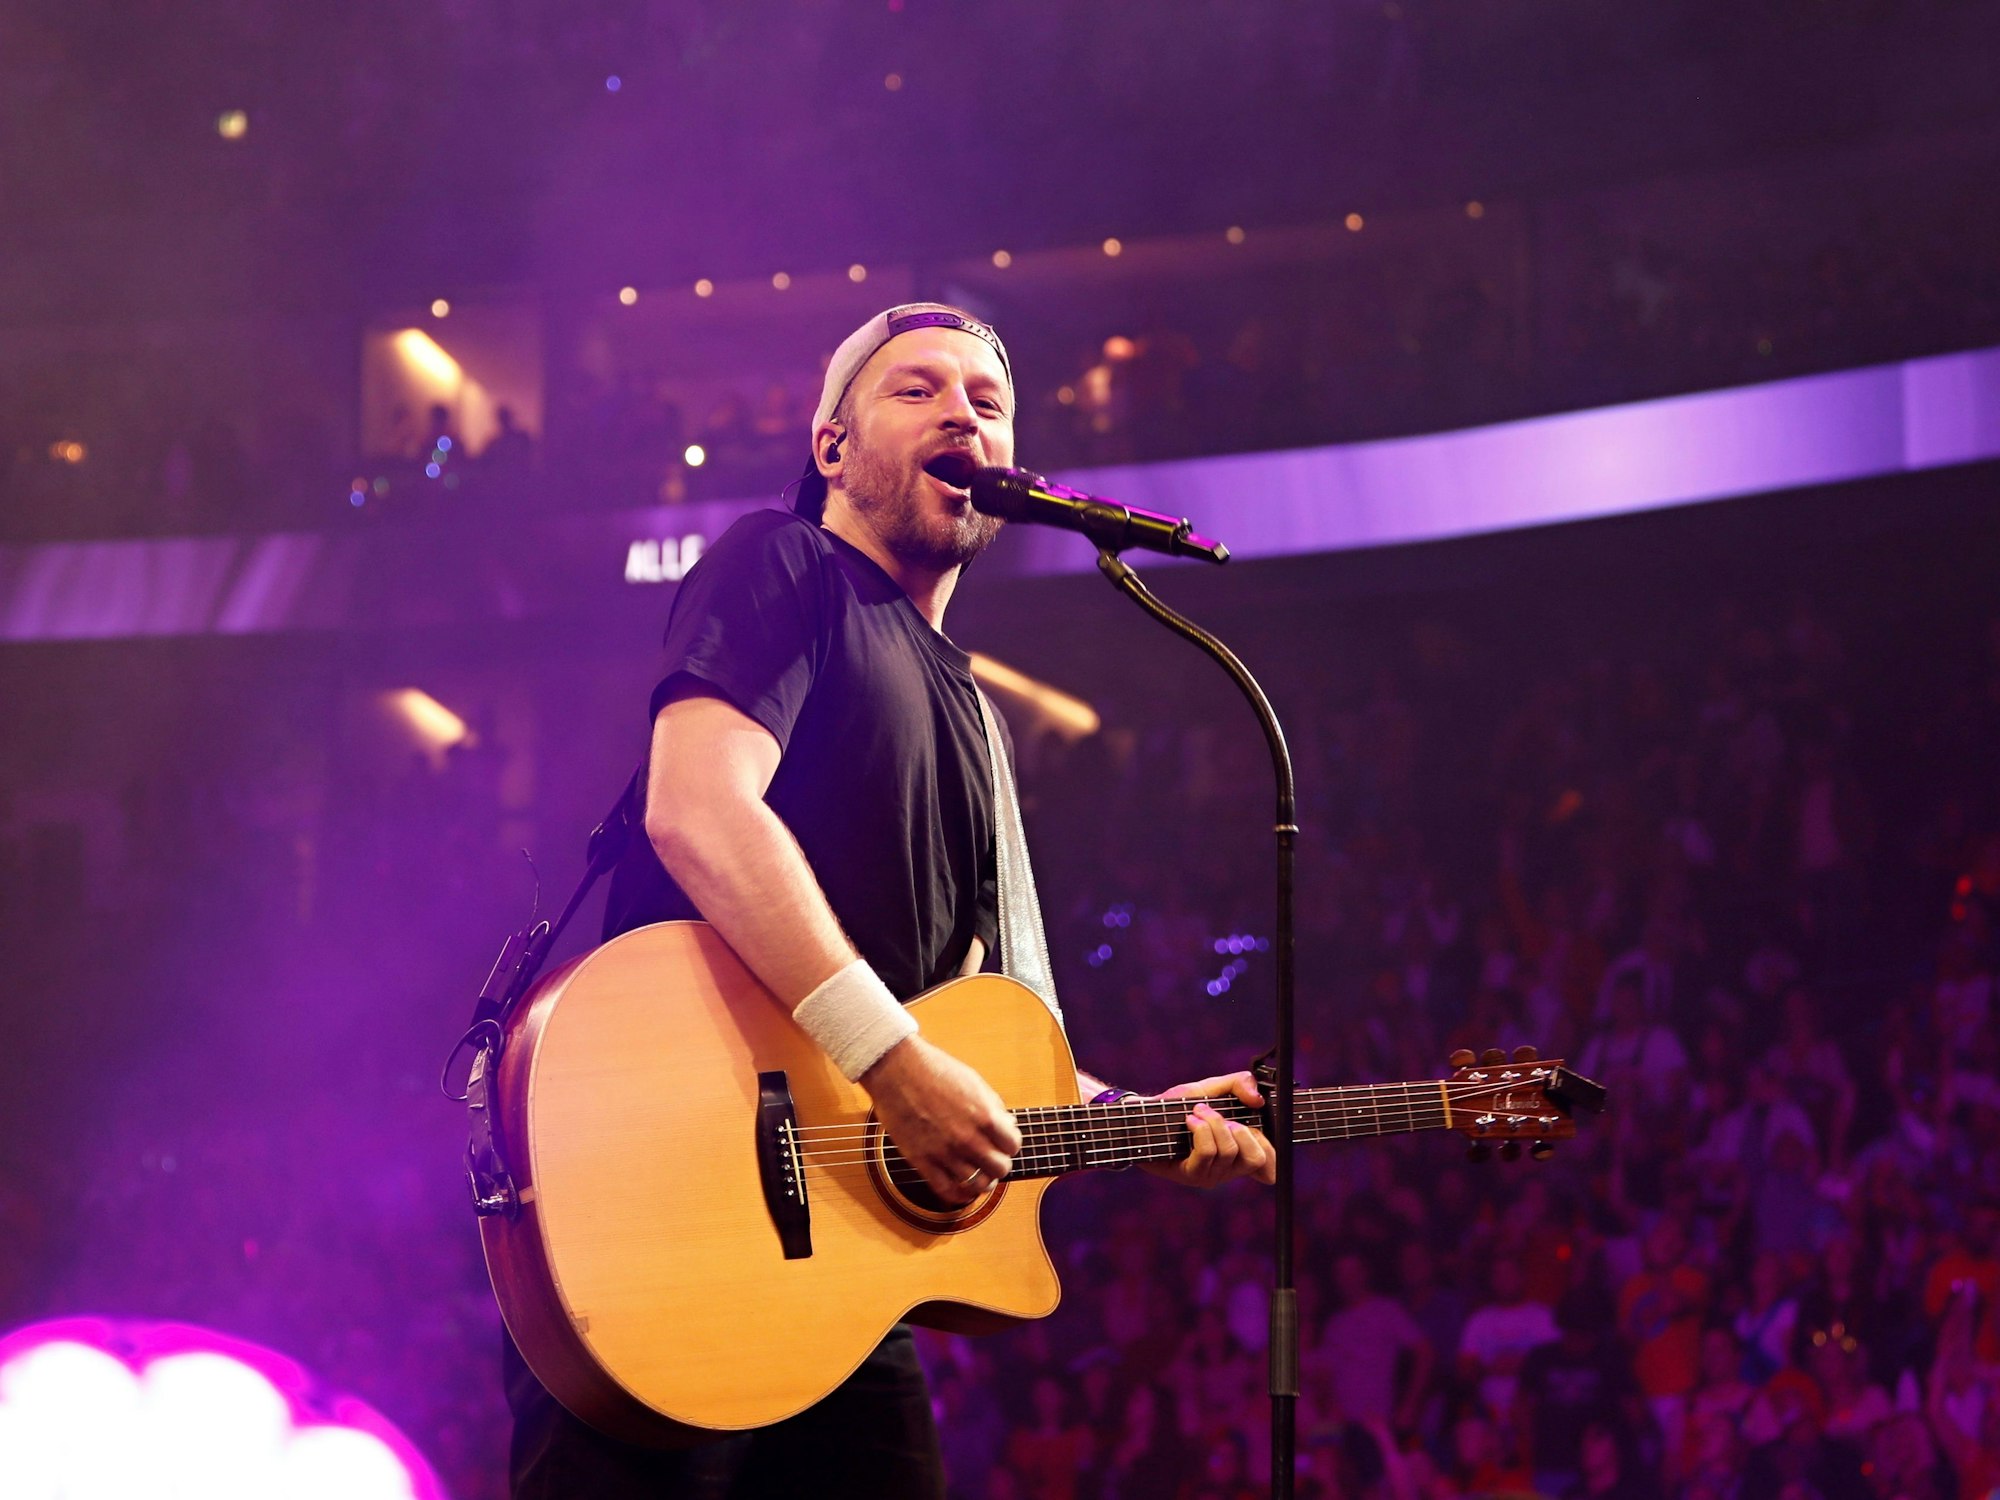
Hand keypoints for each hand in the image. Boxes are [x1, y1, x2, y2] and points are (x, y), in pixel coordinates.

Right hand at [861, 1035, 1020, 1204]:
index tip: (1002, 1143)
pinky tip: (962, 1189)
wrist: (897, 1068)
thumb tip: (1007, 1126)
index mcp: (984, 1115)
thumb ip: (993, 1107)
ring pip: (977, 1185)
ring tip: (979, 1175)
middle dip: (999, 1163)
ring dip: (982, 1181)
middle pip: (1000, 1169)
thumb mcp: (974, 1082)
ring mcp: (945, 1152)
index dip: (1010, 1144)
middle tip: (992, 1159)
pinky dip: (960, 1195)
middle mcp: (968, 1138)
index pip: (1013, 1145)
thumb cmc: (935, 1069)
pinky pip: (947, 1191)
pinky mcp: (922, 1161)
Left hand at [1142, 1071, 1275, 1188]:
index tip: (1260, 1129)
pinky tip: (1190, 1120)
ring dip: (1214, 1123)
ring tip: (1197, 1113)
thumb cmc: (1177, 1106)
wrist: (1142, 1117)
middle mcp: (1229, 1168)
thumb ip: (1238, 1084)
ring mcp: (1211, 1175)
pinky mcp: (1191, 1175)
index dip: (1274, 1153)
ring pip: (1230, 1151)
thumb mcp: (1210, 1088)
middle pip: (1257, 1157)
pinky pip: (1207, 1154)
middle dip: (1242, 1129)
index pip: (1270, 1166)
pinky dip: (1201, 1130)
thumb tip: (1259, 1099)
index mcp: (1238, 1152)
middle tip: (1224, 1117)